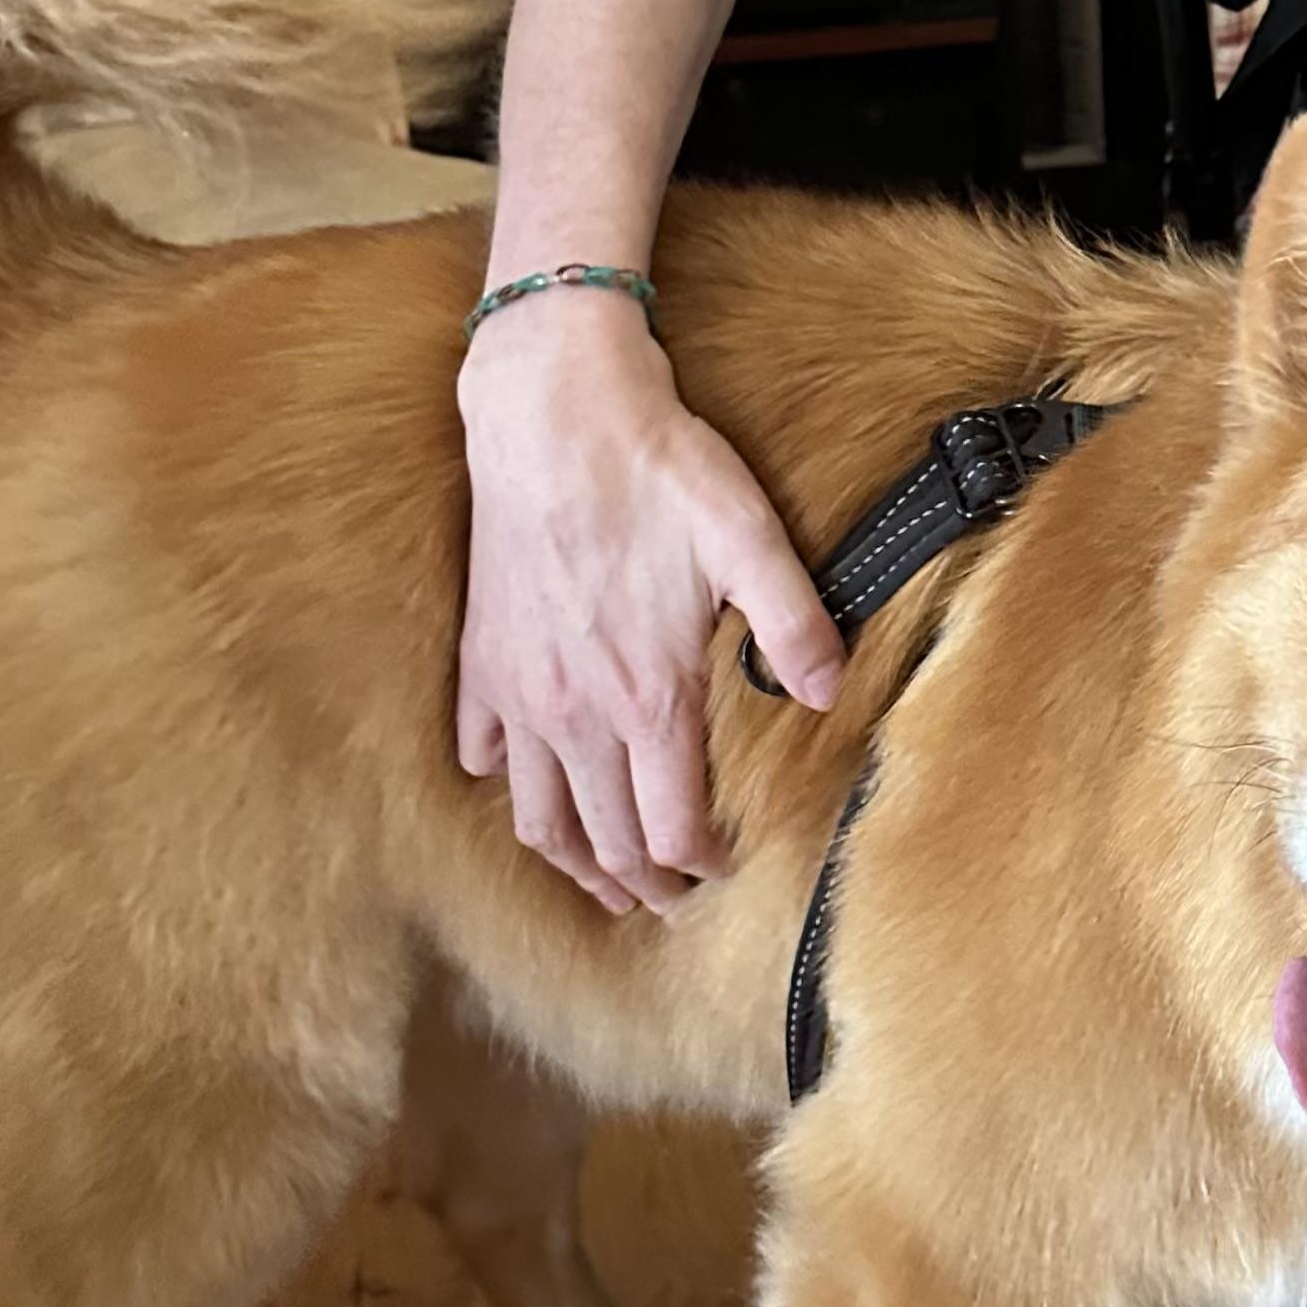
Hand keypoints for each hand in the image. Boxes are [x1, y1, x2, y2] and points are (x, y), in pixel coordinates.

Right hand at [455, 291, 843, 911]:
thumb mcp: (749, 537)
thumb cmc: (654, 468)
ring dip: (573, 863)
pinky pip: (483, 751)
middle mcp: (576, 714)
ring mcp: (520, 694)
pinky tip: (525, 786)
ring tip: (604, 883)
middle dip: (645, 884)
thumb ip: (794, 624)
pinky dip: (505, 783)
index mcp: (648, 699)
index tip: (721, 869)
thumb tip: (826, 694)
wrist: (549, 408)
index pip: (671, 830)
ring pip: (536, 817)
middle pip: (607, 843)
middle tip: (672, 898)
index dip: (700, 865)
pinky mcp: (480, 662)